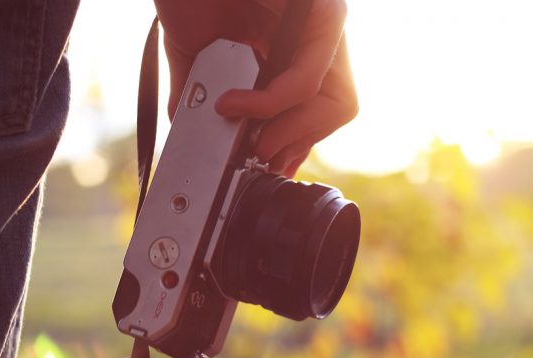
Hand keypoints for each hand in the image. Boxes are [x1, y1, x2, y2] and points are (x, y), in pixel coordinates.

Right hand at [154, 0, 357, 176]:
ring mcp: (324, 26)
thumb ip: (201, 96)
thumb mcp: (194, 56)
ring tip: (252, 142)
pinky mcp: (321, 13)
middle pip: (337, 112)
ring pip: (338, 103)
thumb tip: (193, 134)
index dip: (295, 145)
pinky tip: (236, 105)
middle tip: (258, 158)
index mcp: (293, 50)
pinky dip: (272, 104)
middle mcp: (317, 40)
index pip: (315, 110)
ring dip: (291, 133)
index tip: (266, 167)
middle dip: (298, 145)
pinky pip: (308, 78)